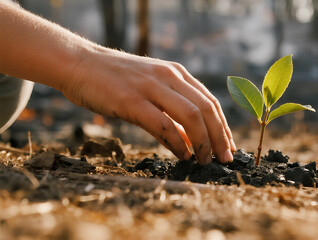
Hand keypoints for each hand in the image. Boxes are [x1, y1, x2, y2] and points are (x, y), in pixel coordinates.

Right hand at [62, 47, 235, 164]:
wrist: (80, 64)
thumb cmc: (116, 80)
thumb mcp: (151, 87)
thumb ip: (172, 108)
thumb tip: (191, 139)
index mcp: (176, 73)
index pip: (210, 101)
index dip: (223, 126)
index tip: (229, 146)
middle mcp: (168, 76)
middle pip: (207, 109)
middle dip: (220, 137)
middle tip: (225, 158)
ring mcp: (150, 87)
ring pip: (190, 116)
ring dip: (203, 142)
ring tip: (206, 160)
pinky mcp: (132, 100)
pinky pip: (163, 125)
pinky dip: (178, 143)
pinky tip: (183, 155)